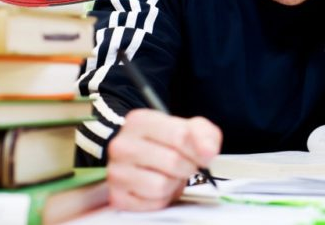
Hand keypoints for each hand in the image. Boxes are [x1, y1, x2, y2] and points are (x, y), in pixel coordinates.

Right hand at [106, 109, 221, 210]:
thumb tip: (208, 152)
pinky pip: (153, 203)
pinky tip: (157, 186)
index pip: (180, 135)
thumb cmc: (167, 141)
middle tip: (186, 165)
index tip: (203, 155)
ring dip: (174, 184)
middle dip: (188, 167)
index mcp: (139, 121)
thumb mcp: (189, 128)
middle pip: (173, 161)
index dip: (199, 149)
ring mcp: (116, 171)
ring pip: (161, 185)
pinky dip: (163, 198)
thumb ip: (204, 135)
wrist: (140, 155)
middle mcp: (122, 145)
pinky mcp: (118, 196)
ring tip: (169, 175)